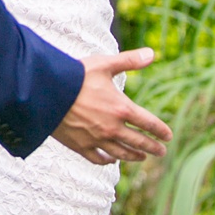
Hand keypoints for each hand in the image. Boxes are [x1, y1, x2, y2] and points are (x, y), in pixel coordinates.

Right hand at [51, 48, 172, 164]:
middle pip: (139, 142)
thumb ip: (129, 61)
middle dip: (152, 147)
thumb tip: (152, 53)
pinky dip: (108, 161)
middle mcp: (112, 128)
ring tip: (141, 157)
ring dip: (134, 156)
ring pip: (121, 153)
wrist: (45, 91)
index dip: (161, 131)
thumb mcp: (104, 64)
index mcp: (122, 109)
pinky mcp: (80, 145)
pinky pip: (99, 158)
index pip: (149, 124)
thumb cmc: (75, 75)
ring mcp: (96, 139)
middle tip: (161, 151)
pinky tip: (113, 159)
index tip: (168, 136)